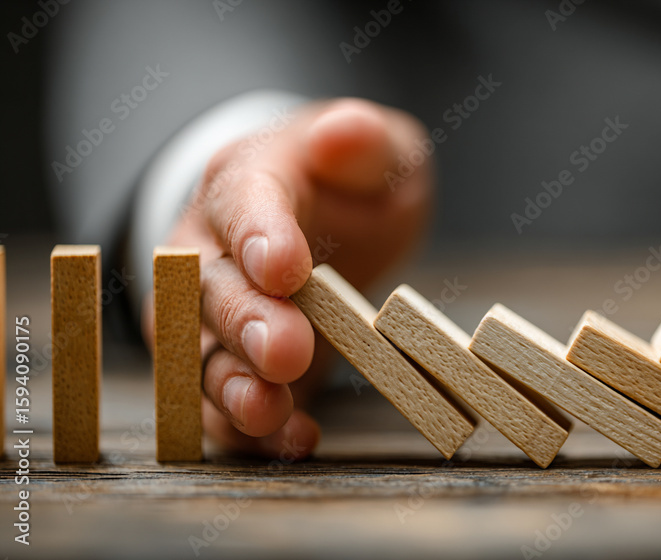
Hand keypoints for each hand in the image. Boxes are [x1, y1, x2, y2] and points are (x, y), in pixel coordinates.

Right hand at [143, 98, 432, 459]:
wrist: (329, 220)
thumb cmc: (352, 183)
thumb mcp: (378, 151)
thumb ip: (365, 143)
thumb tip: (346, 133)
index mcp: (248, 182)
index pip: (243, 202)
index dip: (260, 234)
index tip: (286, 267)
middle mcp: (214, 249)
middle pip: (211, 285)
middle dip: (245, 320)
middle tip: (286, 348)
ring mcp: (217, 315)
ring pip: (201, 352)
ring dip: (232, 385)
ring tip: (269, 410)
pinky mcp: (236, 366)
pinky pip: (224, 402)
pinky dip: (251, 429)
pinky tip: (294, 440)